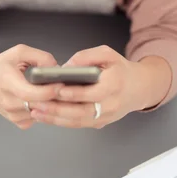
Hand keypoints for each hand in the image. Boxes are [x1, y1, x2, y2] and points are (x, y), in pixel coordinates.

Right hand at [0, 45, 62, 129]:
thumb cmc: (1, 66)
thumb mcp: (19, 52)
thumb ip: (40, 56)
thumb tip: (56, 68)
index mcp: (7, 82)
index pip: (30, 94)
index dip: (48, 91)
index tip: (60, 84)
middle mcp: (9, 102)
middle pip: (39, 105)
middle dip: (54, 97)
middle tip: (62, 86)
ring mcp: (12, 114)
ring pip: (41, 113)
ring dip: (50, 103)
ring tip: (50, 90)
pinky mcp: (17, 122)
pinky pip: (38, 118)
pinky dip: (43, 109)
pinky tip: (40, 98)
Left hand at [29, 46, 171, 128]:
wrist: (140, 88)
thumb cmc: (121, 69)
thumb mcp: (107, 54)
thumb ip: (87, 56)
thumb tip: (67, 66)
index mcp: (115, 84)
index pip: (91, 93)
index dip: (73, 93)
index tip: (55, 90)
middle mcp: (111, 104)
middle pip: (81, 111)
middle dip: (57, 109)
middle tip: (37, 103)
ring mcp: (106, 116)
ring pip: (78, 121)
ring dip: (55, 118)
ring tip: (36, 111)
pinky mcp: (101, 123)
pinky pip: (79, 124)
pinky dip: (61, 122)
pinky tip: (47, 117)